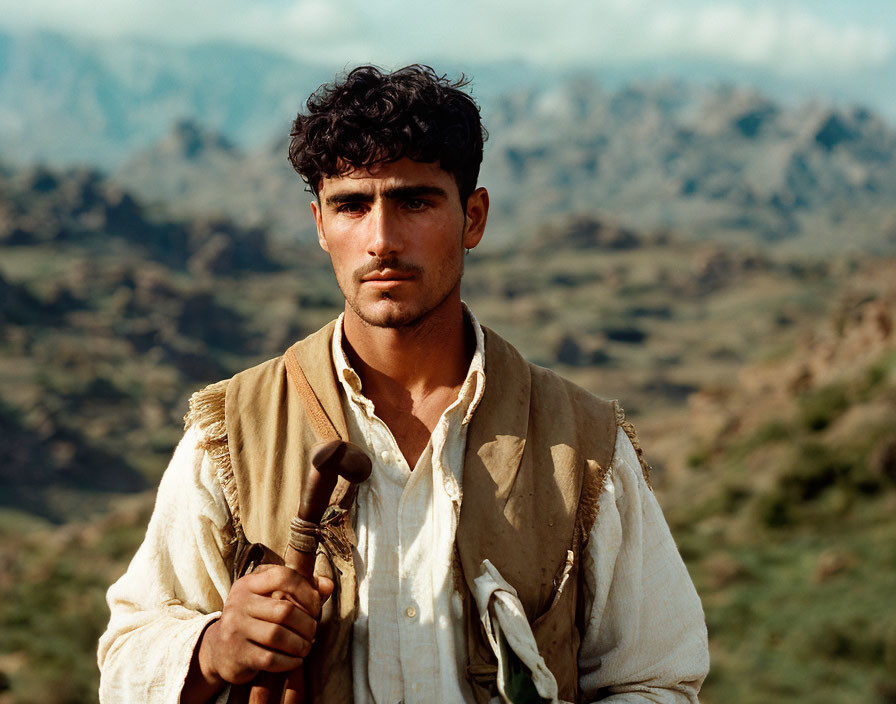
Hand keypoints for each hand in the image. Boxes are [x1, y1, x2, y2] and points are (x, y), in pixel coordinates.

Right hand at [183, 566, 334, 700]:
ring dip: (300, 644)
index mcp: (248, 583)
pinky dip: (289, 661)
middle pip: (285, 610)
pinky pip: (271, 658)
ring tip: (306, 646)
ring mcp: (235, 629)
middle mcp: (239, 603)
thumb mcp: (270, 596)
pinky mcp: (237, 654)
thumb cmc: (254, 617)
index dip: (306, 591)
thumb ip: (301, 589)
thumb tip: (328, 585)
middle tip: (313, 631)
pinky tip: (295, 660)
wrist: (218, 648)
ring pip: (278, 635)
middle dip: (307, 624)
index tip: (315, 606)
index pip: (283, 576)